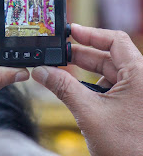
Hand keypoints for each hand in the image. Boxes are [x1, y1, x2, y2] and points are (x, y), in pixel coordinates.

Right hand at [32, 24, 142, 155]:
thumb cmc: (128, 148)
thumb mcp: (90, 113)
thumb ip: (63, 88)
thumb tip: (42, 72)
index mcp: (139, 74)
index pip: (115, 40)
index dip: (92, 34)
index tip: (72, 31)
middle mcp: (139, 79)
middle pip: (108, 56)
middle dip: (81, 54)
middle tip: (59, 53)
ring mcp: (136, 91)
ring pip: (107, 72)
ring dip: (84, 71)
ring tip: (63, 71)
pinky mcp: (130, 103)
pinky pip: (109, 86)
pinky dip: (91, 85)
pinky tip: (76, 90)